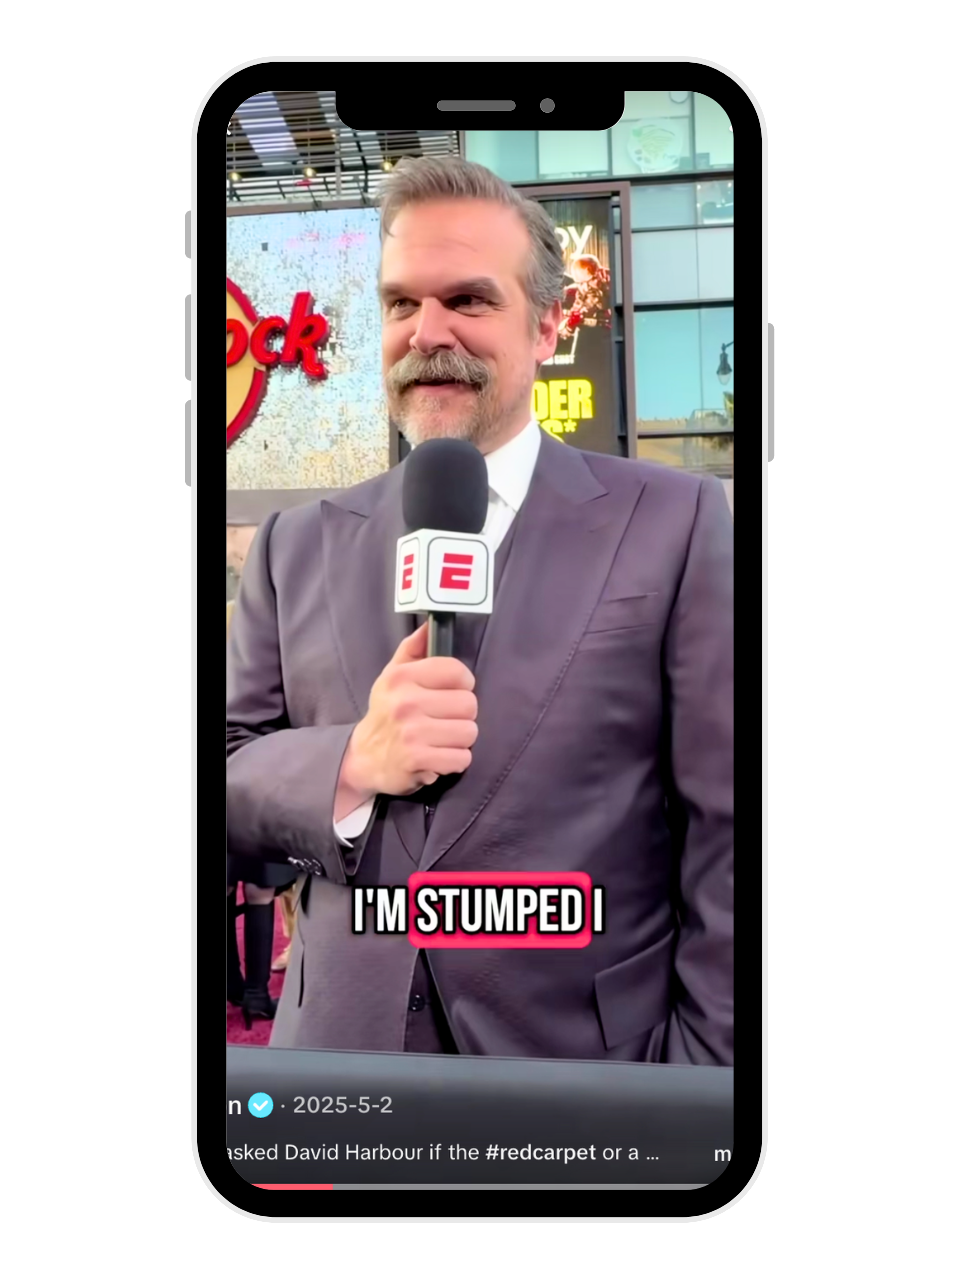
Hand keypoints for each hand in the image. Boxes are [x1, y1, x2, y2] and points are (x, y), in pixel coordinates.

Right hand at [337, 622, 477, 802]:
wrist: (364, 757)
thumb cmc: (387, 712)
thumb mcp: (393, 675)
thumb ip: (412, 649)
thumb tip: (429, 625)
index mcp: (401, 677)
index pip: (457, 671)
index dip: (462, 683)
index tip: (451, 692)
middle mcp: (406, 702)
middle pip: (469, 704)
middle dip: (462, 715)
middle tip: (444, 720)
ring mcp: (412, 733)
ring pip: (469, 732)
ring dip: (460, 739)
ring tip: (441, 738)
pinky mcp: (418, 759)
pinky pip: (462, 758)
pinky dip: (455, 761)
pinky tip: (439, 756)